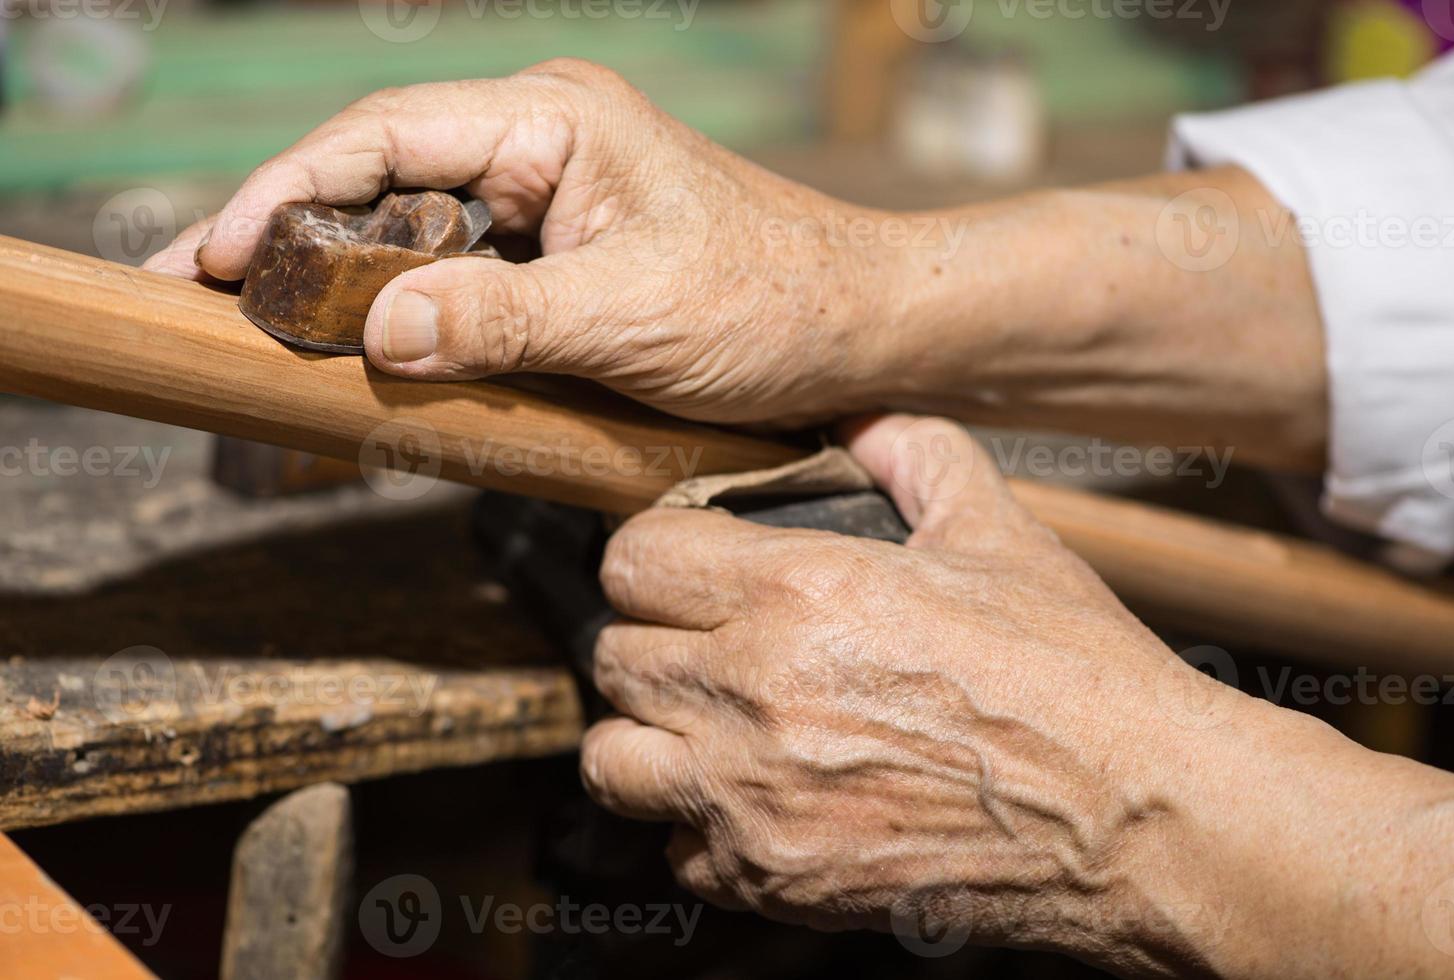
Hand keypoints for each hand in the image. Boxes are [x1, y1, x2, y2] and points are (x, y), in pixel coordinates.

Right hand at [145, 60, 932, 426]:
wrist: (856, 334)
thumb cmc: (774, 304)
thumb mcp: (637, 315)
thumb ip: (505, 320)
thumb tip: (374, 331)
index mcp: (556, 122)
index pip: (387, 134)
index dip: (289, 188)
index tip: (215, 252)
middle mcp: (541, 144)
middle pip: (381, 172)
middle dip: (293, 229)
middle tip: (204, 293)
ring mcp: (549, 200)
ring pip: (413, 226)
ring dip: (343, 275)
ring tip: (259, 326)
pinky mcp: (559, 257)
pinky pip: (459, 273)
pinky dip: (407, 309)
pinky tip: (363, 349)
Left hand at [581, 414, 1239, 975]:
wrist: (1137, 820)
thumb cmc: (1076, 674)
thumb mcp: (1001, 534)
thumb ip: (916, 456)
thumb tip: (862, 422)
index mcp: (798, 591)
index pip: (632, 558)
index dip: (657, 553)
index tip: (687, 564)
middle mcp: (754, 693)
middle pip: (613, 653)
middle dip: (654, 638)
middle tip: (707, 641)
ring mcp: (754, 798)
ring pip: (612, 760)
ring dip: (649, 735)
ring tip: (707, 723)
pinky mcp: (775, 881)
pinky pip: (679, 850)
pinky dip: (703, 827)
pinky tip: (763, 800)